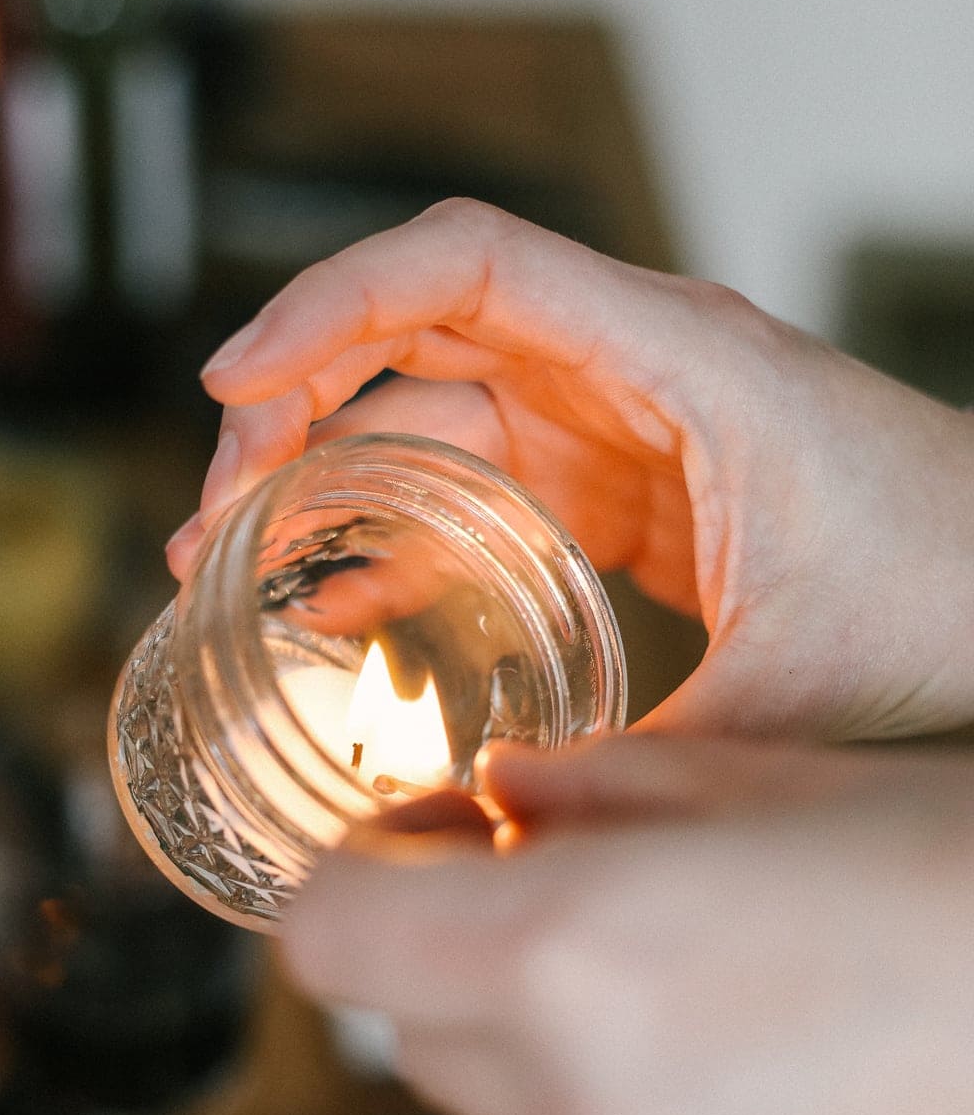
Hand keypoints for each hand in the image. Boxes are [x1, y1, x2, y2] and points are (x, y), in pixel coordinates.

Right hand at [169, 200, 973, 740]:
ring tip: (236, 561)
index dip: (328, 304)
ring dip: (328, 475)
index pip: (465, 266)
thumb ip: (639, 772)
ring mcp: (620, 428)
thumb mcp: (787, 694)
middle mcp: (630, 372)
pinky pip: (478, 486)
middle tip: (215, 515)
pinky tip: (339, 600)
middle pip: (413, 337)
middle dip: (292, 405)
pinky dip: (398, 531)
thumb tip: (496, 848)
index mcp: (671, 360)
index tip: (233, 381)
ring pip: (432, 414)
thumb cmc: (953, 598)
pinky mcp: (620, 491)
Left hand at [282, 736, 973, 1114]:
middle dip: (462, 955)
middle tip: (569, 894)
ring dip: (554, 1046)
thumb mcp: (780, 780)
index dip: (358, 878)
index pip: (330, 939)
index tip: (412, 846)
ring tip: (706, 985)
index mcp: (576, 960)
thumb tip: (500, 801)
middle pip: (411, 1031)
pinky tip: (760, 1072)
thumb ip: (595, 791)